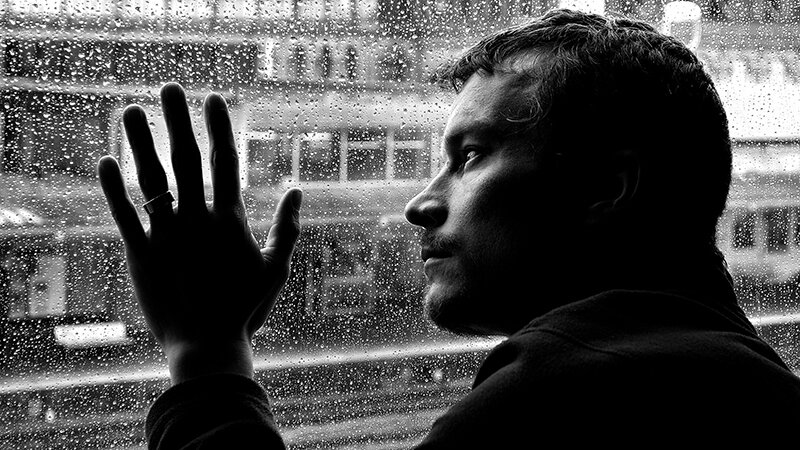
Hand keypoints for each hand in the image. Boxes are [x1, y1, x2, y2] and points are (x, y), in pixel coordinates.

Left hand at [97, 83, 301, 383]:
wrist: (207, 345)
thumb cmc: (245, 309)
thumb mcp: (276, 269)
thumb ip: (287, 229)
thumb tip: (298, 192)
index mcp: (229, 221)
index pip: (224, 162)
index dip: (218, 127)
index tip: (212, 98)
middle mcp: (196, 220)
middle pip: (186, 160)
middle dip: (179, 121)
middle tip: (170, 88)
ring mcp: (167, 236)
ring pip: (151, 181)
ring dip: (140, 143)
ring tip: (132, 111)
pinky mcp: (141, 255)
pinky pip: (124, 217)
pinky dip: (113, 190)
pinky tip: (104, 162)